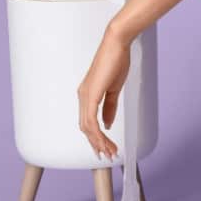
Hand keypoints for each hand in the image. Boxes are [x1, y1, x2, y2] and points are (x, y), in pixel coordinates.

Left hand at [77, 29, 131, 161]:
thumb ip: (110, 107)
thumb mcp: (114, 89)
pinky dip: (97, 133)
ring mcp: (85, 96)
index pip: (89, 122)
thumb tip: (107, 124)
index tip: (106, 147)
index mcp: (87, 94)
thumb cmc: (116, 61)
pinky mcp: (91, 94)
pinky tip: (105, 140)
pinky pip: (91, 120)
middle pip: (86, 128)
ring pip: (88, 127)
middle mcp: (83, 96)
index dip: (96, 137)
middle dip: (97, 144)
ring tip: (110, 151)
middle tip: (108, 155)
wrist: (117, 45)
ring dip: (99, 141)